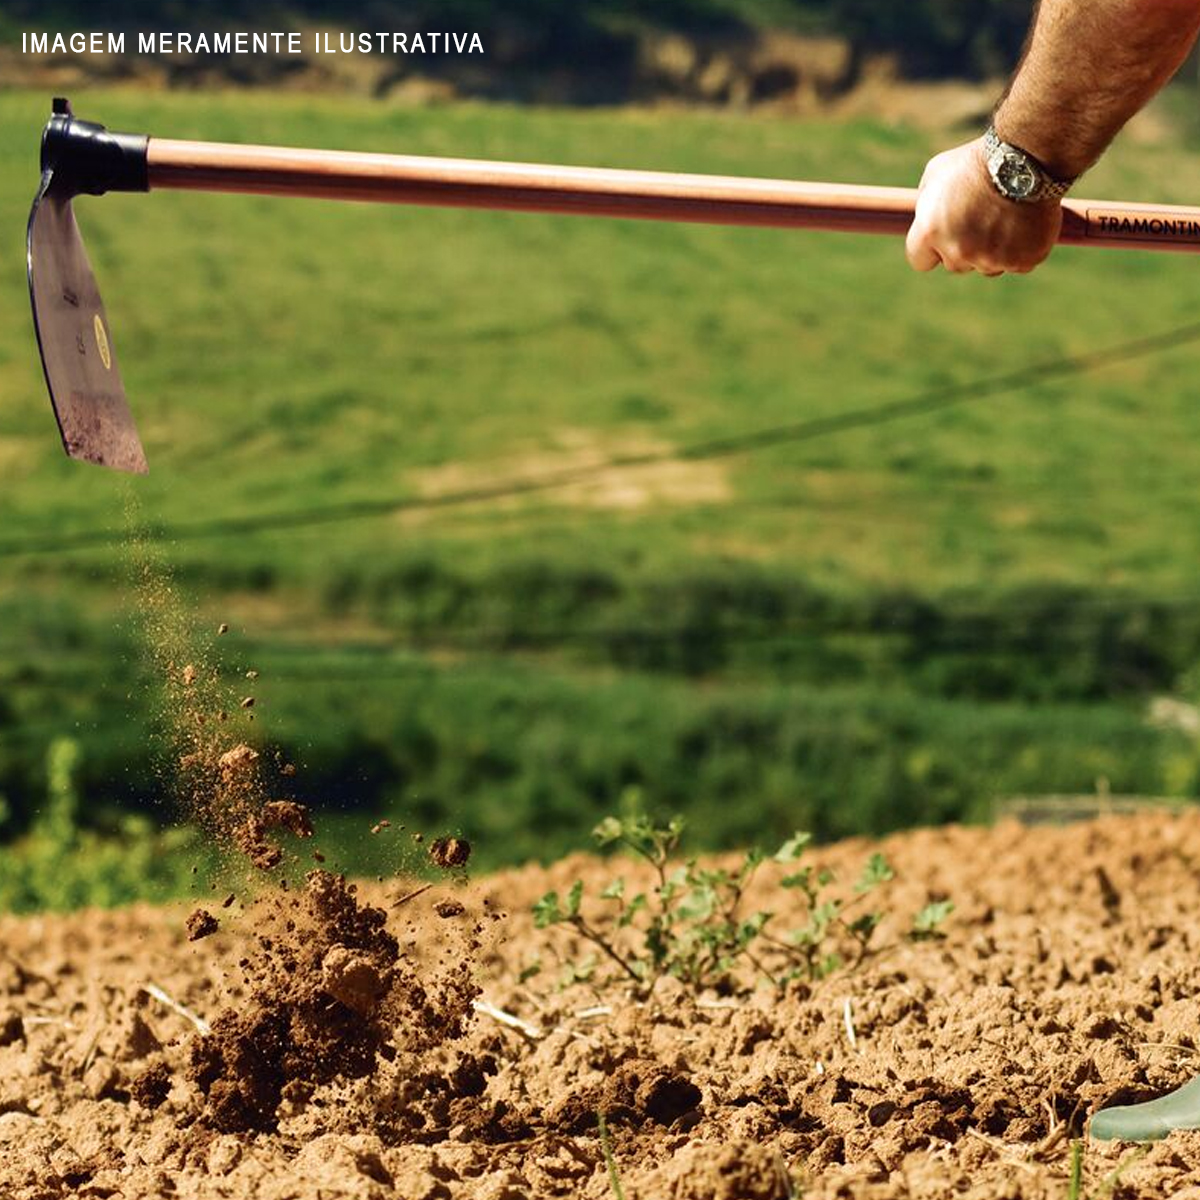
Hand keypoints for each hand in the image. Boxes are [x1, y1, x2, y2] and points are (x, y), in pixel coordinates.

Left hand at [906, 138, 1062, 275]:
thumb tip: (924, 221)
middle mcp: (958, 251)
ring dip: (993, 250)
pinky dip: (1023, 249)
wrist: (1028, 156)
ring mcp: (991, 259)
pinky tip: (1026, 223)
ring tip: (1005, 217)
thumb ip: (926, 205)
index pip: (920, 260)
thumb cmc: (979, 161)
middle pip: (955, 265)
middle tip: (981, 217)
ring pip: (987, 267)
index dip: (932, 248)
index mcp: (930, 232)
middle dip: (964, 247)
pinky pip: (1018, 264)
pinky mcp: (1022, 260)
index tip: (945, 235)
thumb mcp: (938, 173)